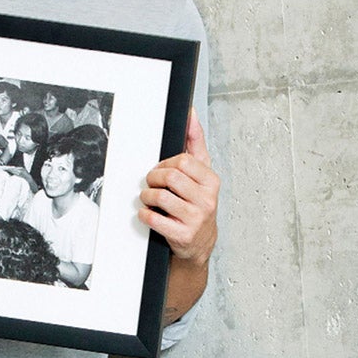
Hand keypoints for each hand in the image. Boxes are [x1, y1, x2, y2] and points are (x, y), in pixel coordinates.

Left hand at [139, 109, 218, 264]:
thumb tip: (191, 114)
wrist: (199, 243)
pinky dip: (146, 214)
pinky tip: (149, 213)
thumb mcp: (201, 173)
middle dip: (154, 178)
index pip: (183, 161)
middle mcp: (207, 200)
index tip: (162, 170)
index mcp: (211, 181)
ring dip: (147, 196)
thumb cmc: (197, 203)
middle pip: (170, 177)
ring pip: (160, 196)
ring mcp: (196, 218)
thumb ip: (195, 142)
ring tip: (149, 199)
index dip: (165, 164)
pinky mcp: (183, 234)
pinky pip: (155, 218)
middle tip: (152, 184)